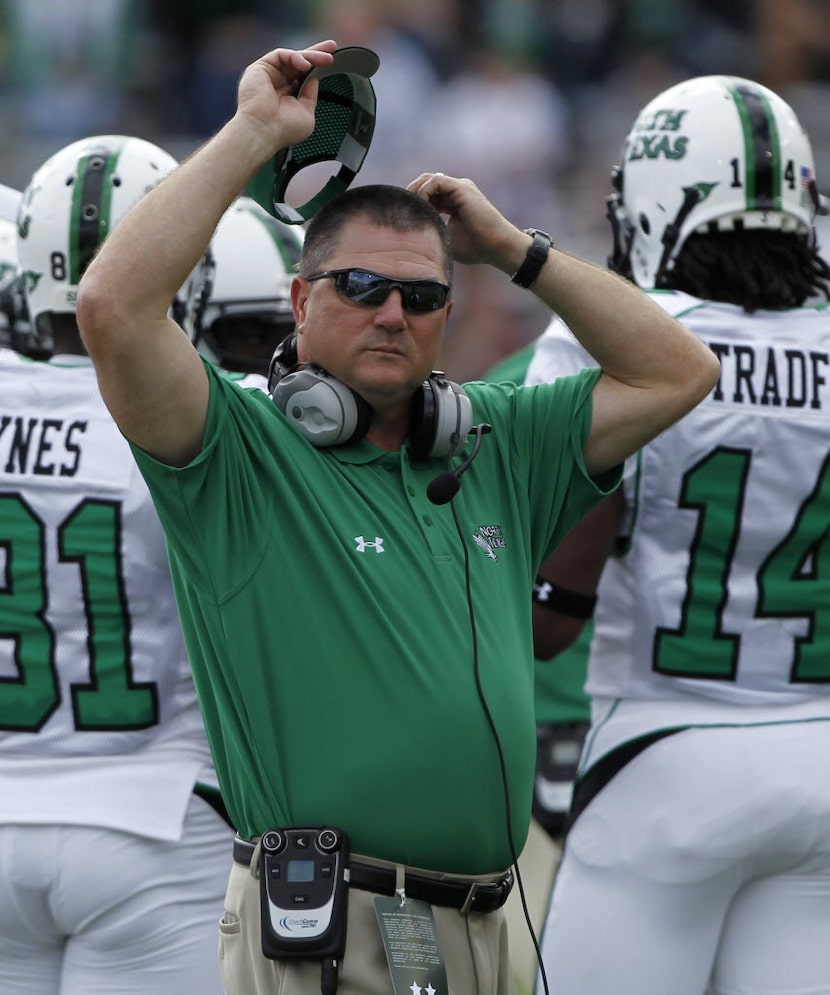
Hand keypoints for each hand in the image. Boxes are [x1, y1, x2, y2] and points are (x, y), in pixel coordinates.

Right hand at [235, 40, 337, 150]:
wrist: (264, 131)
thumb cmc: (282, 129)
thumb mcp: (307, 114)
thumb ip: (311, 96)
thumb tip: (315, 80)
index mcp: (288, 96)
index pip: (304, 76)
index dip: (317, 67)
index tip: (331, 61)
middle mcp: (278, 84)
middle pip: (299, 63)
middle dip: (316, 53)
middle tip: (332, 47)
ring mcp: (269, 75)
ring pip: (292, 58)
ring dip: (310, 56)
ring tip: (325, 58)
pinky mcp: (260, 67)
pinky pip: (281, 55)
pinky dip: (295, 57)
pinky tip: (306, 64)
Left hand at [406, 172, 523, 271]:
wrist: (496, 247)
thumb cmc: (476, 247)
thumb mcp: (448, 238)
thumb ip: (433, 230)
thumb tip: (413, 237)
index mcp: (453, 201)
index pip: (427, 194)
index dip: (413, 203)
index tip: (403, 217)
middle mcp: (456, 191)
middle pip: (425, 183)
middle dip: (410, 194)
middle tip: (400, 210)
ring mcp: (459, 188)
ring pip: (428, 179)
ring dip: (415, 192)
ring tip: (409, 209)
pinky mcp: (461, 188)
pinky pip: (436, 181)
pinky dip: (424, 192)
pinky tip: (421, 207)